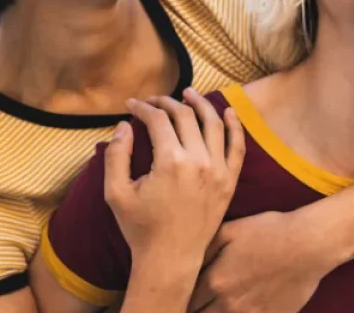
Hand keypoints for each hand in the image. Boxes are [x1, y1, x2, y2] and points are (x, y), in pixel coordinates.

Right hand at [104, 89, 245, 270]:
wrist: (170, 259)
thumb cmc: (140, 228)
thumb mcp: (116, 193)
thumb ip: (116, 155)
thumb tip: (123, 125)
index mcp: (170, 161)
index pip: (158, 120)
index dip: (142, 108)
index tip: (131, 105)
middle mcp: (198, 161)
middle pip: (185, 116)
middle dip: (167, 103)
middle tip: (153, 101)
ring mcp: (218, 171)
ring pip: (213, 124)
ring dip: (200, 104)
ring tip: (188, 94)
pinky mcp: (229, 182)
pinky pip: (237, 147)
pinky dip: (234, 126)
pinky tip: (228, 112)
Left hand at [188, 211, 340, 311]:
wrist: (308, 245)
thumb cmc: (268, 232)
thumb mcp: (229, 231)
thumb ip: (202, 250)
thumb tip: (182, 264)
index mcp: (214, 281)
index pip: (184, 301)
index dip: (179, 299)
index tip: (177, 295)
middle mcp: (228, 304)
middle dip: (193, 310)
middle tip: (193, 303)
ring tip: (215, 305)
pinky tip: (237, 309)